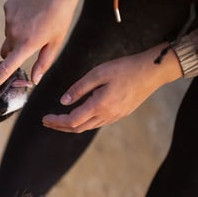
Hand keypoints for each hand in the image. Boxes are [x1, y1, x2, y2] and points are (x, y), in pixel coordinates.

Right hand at [0, 0, 91, 96]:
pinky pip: (9, 20)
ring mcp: (9, 20)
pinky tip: (30, 10)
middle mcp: (14, 33)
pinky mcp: (7, 8)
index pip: (6, 68)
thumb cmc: (60, 16)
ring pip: (8, 35)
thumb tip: (33, 80)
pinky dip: (17, 20)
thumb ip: (43, 63)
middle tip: (32, 41)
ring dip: (18, 34)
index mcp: (27, 45)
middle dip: (15, 52)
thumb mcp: (56, 42)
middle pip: (7, 51)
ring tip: (35, 21)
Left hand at [42, 45, 183, 132]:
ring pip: (88, 127)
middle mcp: (107, 115)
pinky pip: (98, 123)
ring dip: (72, 126)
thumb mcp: (98, 73)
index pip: (72, 121)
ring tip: (59, 120)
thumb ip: (79, 88)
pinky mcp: (121, 114)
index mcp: (99, 105)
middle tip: (47, 121)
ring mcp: (115, 116)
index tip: (44, 118)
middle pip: (78, 128)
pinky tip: (79, 115)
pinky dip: (84, 122)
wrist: (153, 71)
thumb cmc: (126, 68)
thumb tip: (64, 101)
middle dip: (60, 126)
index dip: (56, 121)